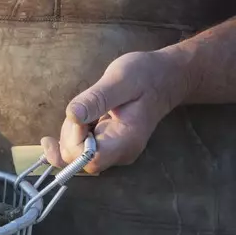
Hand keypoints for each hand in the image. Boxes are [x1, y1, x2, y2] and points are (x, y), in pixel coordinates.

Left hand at [40, 49, 187, 175]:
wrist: (163, 79)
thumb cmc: (145, 76)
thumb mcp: (120, 79)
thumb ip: (96, 99)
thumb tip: (72, 115)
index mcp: (126, 141)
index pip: (88, 158)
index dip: (75, 139)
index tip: (81, 114)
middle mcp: (121, 154)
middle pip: (78, 158)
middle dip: (71, 132)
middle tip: (87, 104)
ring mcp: (115, 153)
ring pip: (76, 153)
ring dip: (72, 129)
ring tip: (92, 106)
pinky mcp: (109, 147)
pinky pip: (81, 149)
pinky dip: (75, 133)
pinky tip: (82, 118)